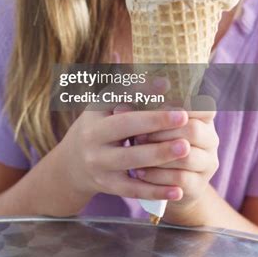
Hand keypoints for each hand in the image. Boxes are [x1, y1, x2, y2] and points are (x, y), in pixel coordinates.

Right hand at [58, 80, 191, 204]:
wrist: (72, 165)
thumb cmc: (97, 127)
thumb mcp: (102, 106)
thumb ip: (123, 87)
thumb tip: (141, 66)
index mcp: (94, 113)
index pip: (117, 96)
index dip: (141, 91)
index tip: (167, 84)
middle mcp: (93, 137)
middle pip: (125, 127)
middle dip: (155, 122)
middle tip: (184, 117)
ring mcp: (99, 163)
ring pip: (132, 159)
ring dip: (160, 154)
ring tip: (186, 148)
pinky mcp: (107, 185)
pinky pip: (133, 189)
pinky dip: (156, 190)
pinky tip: (178, 189)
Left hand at [132, 98, 218, 223]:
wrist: (165, 180)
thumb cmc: (153, 139)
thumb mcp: (149, 121)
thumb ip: (141, 109)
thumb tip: (120, 107)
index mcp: (202, 117)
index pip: (203, 106)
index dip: (179, 106)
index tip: (154, 107)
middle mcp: (210, 138)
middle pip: (193, 130)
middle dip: (162, 132)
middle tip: (137, 135)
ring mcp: (207, 163)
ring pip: (187, 157)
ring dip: (158, 154)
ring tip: (135, 152)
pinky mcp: (199, 185)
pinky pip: (180, 179)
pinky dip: (157, 175)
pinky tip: (139, 172)